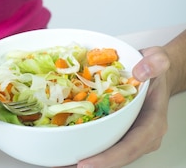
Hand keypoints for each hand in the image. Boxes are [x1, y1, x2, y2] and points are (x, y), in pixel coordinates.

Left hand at [70, 46, 170, 167]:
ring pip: (108, 151)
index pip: (131, 146)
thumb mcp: (158, 60)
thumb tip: (140, 72)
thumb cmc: (155, 70)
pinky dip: (86, 144)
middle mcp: (141, 135)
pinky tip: (65, 146)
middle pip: (116, 156)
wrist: (154, 71)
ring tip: (59, 162)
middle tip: (64, 165)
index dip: (109, 157)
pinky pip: (103, 139)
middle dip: (92, 163)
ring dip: (86, 157)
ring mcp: (129, 134)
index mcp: (152, 123)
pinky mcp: (118, 129)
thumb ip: (154, 63)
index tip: (87, 163)